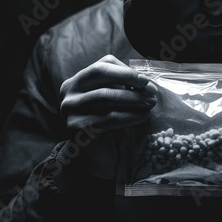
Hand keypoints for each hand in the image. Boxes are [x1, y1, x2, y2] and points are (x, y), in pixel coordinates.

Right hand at [59, 54, 157, 178]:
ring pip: (106, 96)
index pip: (102, 66)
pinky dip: (130, 115)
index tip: (147, 81)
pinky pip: (109, 117)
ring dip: (133, 99)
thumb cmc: (107, 122)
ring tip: (151, 103)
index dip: (126, 71)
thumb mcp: (112, 99)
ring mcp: (70, 109)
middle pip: (101, 75)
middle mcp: (69, 92)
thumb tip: (145, 80)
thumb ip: (121, 85)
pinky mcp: (77, 127)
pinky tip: (143, 116)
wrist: (96, 156)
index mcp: (76, 81)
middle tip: (152, 91)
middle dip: (130, 80)